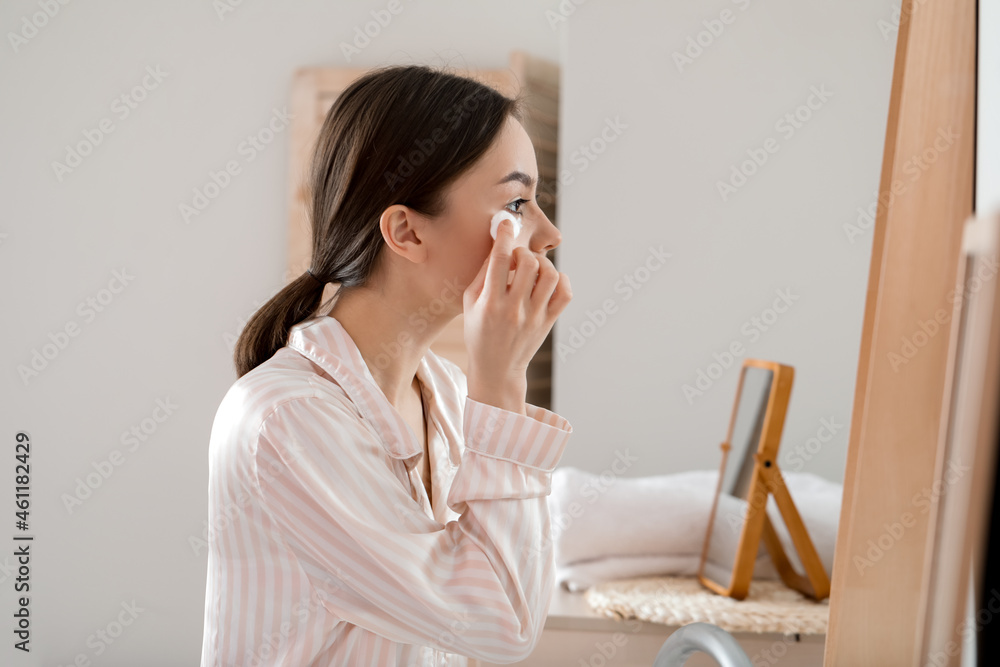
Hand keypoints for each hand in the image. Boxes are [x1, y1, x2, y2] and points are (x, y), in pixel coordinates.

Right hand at [462, 218, 572, 413]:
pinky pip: (565, 292)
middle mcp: (514, 310)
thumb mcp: (469, 304)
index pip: (499, 261)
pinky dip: (560, 280)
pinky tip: (546, 282)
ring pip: (550, 275)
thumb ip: (482, 274)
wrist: (497, 370)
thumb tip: (497, 245)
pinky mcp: (549, 322)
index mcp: (490, 304)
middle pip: (529, 263)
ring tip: (531, 270)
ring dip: (542, 264)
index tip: (505, 223)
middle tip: (515, 259)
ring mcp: (535, 317)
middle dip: (523, 252)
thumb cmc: (478, 332)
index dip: (503, 236)